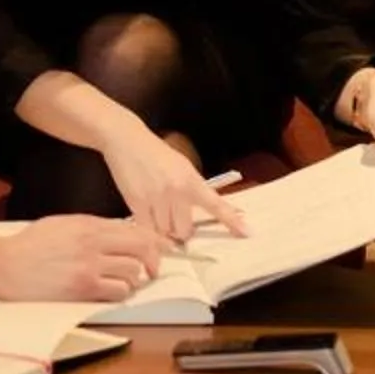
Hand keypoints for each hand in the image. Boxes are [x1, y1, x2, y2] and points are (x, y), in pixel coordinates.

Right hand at [0, 213, 165, 302]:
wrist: (3, 264)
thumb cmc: (28, 246)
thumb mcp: (61, 224)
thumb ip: (90, 228)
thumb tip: (116, 235)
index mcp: (88, 224)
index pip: (135, 230)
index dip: (153, 242)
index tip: (159, 251)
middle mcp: (93, 242)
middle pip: (142, 248)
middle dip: (152, 261)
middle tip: (151, 271)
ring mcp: (89, 265)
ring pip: (134, 272)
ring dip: (133, 279)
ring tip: (122, 282)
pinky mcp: (83, 287)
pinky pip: (118, 291)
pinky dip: (119, 293)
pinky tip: (109, 292)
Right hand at [101, 126, 251, 243]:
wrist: (127, 140)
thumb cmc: (157, 155)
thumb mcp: (183, 168)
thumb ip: (195, 190)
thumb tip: (210, 214)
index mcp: (191, 180)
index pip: (215, 204)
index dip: (231, 220)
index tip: (247, 232)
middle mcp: (176, 191)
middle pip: (185, 231)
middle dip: (181, 231)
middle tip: (175, 221)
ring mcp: (156, 198)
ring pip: (165, 233)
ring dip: (163, 231)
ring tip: (157, 214)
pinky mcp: (136, 203)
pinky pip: (146, 229)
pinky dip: (148, 229)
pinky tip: (147, 218)